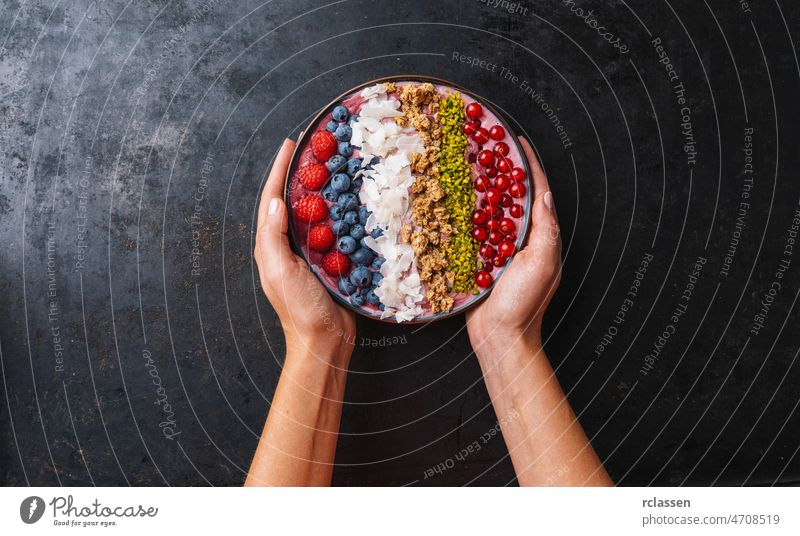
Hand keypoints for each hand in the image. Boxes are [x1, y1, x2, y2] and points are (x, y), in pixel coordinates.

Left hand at [254, 139, 355, 363]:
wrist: (325, 341)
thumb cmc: (300, 310)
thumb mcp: (281, 273)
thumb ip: (274, 238)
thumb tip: (276, 202)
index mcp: (271, 245)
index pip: (272, 198)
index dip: (280, 170)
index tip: (291, 144)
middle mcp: (288, 245)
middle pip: (292, 200)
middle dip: (300, 172)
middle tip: (315, 148)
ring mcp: (309, 252)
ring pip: (314, 212)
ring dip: (322, 188)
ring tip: (333, 165)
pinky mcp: (329, 260)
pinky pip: (334, 229)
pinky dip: (340, 211)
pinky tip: (352, 201)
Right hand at [467, 137, 561, 349]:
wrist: (499, 338)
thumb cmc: (524, 304)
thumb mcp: (542, 265)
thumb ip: (545, 230)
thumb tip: (545, 195)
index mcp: (539, 236)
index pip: (536, 192)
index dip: (528, 166)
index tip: (516, 142)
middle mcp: (519, 239)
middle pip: (510, 196)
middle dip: (500, 171)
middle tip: (483, 147)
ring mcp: (497, 249)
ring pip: (487, 210)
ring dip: (478, 189)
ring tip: (464, 165)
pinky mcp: (476, 260)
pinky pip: (469, 232)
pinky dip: (461, 214)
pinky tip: (448, 200)